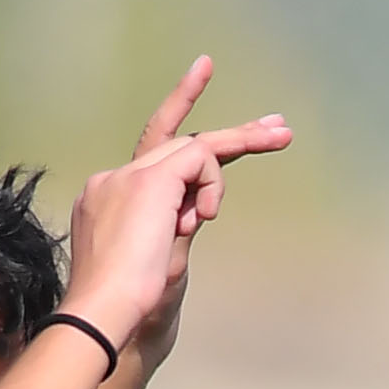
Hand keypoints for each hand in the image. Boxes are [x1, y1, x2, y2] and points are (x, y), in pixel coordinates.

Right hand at [58, 64, 289, 363]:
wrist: (109, 316)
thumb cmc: (134, 308)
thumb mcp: (163, 263)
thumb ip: (177, 230)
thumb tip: (194, 212)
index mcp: (113, 198)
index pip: (153, 151)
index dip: (178, 111)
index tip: (203, 72)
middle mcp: (117, 179)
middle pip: (179, 141)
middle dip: (235, 135)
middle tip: (280, 127)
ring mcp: (130, 178)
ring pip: (195, 147)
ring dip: (241, 146)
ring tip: (277, 146)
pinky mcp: (151, 182)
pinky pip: (200, 156)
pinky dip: (214, 183)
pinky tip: (204, 215)